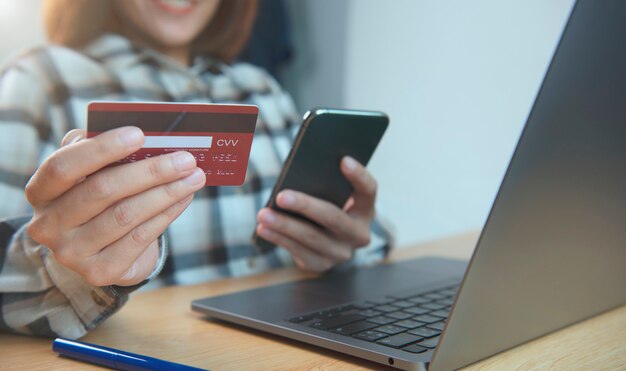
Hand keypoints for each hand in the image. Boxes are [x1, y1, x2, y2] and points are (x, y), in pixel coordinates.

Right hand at [26, 127, 204, 285]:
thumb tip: (141, 137)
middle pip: (102, 190)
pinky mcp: (99, 272)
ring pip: (126, 215)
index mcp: (40, 192)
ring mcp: (71, 253)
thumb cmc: (99, 199)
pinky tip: (184, 198)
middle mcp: (48, 225)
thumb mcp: (90, 174)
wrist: (99, 252)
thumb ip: (101, 153)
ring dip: (166, 193)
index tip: (139, 134)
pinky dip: (167, 214)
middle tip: (186, 159)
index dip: (101, 149)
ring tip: (194, 177)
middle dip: (150, 172)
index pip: (63, 166)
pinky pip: (140, 237)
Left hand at [256, 156, 376, 272]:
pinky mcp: (322, 265)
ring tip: (263, 214)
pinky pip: (299, 252)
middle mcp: (359, 233)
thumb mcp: (332, 195)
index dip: (358, 175)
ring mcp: (342, 252)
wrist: (327, 241)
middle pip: (333, 217)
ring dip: (284, 225)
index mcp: (365, 209)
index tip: (343, 160)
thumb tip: (298, 176)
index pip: (369, 190)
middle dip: (305, 206)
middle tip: (281, 196)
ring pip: (311, 237)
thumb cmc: (326, 206)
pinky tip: (263, 228)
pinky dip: (279, 238)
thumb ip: (325, 185)